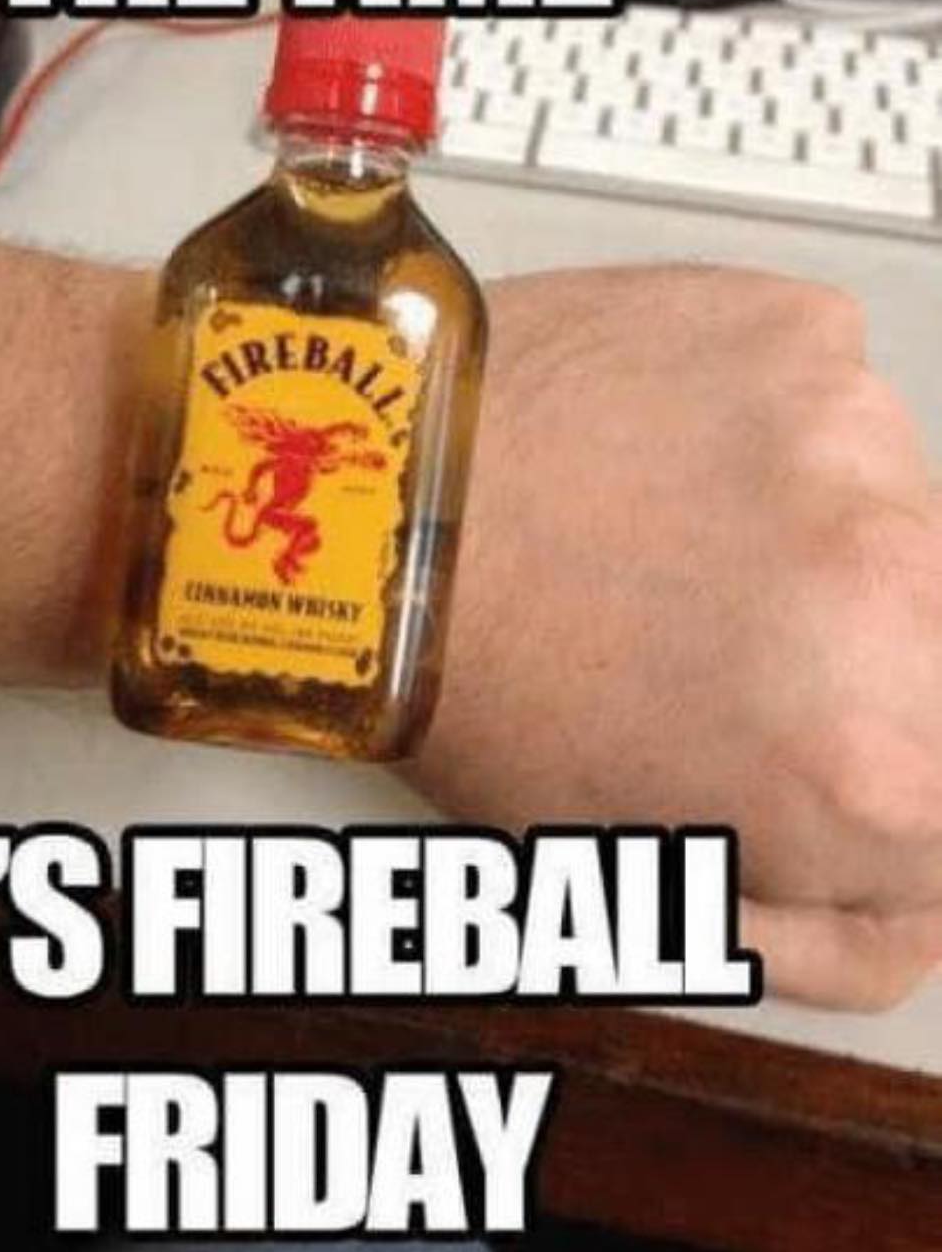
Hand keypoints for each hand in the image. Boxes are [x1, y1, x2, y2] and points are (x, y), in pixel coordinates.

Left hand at [415, 265, 941, 1009]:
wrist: (365, 501)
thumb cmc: (465, 679)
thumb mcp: (638, 877)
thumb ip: (818, 917)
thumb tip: (902, 900)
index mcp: (870, 774)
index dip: (890, 801)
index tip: (824, 765)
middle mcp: (896, 598)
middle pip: (938, 654)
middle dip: (853, 667)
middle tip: (722, 642)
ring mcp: (856, 444)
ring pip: (897, 524)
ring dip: (817, 543)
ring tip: (665, 538)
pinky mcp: (801, 334)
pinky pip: (835, 413)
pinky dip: (771, 440)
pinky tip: (660, 459)